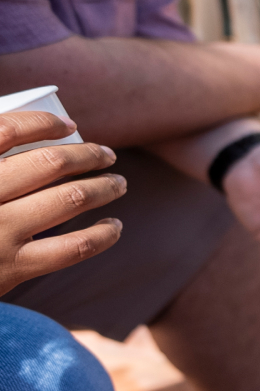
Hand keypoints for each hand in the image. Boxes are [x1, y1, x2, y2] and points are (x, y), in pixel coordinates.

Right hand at [0, 112, 124, 295]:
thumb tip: (26, 129)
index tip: (69, 126)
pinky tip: (113, 226)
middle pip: (49, 163)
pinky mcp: (12, 268)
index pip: (6, 130)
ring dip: (104, 187)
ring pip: (69, 199)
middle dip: (88, 155)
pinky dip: (103, 234)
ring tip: (118, 183)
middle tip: (107, 155)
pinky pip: (73, 247)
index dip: (44, 123)